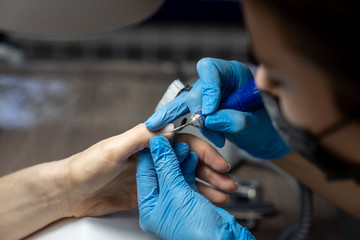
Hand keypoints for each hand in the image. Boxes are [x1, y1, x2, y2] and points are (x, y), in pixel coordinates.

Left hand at [63, 124, 234, 216]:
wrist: (69, 191)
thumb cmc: (85, 166)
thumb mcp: (113, 149)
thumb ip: (141, 136)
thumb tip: (170, 128)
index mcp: (147, 141)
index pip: (183, 143)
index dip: (203, 152)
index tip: (219, 163)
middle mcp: (154, 157)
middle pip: (190, 161)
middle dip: (211, 171)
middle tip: (228, 183)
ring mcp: (154, 175)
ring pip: (186, 178)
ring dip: (206, 186)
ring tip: (222, 196)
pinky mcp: (150, 191)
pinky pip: (176, 192)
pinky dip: (191, 197)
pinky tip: (203, 201)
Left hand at [137, 136, 254, 239]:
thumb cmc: (188, 232)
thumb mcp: (174, 193)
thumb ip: (164, 165)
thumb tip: (159, 141)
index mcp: (148, 201)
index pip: (150, 165)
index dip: (161, 148)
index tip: (171, 137)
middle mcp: (160, 200)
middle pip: (169, 168)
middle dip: (186, 158)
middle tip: (193, 150)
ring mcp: (175, 201)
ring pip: (185, 175)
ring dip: (201, 169)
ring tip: (212, 165)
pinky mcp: (190, 202)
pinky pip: (195, 184)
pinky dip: (204, 179)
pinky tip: (213, 174)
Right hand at [146, 57, 290, 158]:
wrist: (270, 137)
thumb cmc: (269, 126)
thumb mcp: (257, 124)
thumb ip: (236, 120)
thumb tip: (209, 119)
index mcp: (234, 74)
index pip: (211, 70)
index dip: (207, 89)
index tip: (209, 111)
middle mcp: (219, 82)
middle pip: (195, 89)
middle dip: (186, 110)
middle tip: (176, 125)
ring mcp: (210, 96)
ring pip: (189, 105)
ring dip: (197, 123)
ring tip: (219, 138)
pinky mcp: (205, 111)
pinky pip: (192, 117)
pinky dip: (199, 130)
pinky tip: (217, 139)